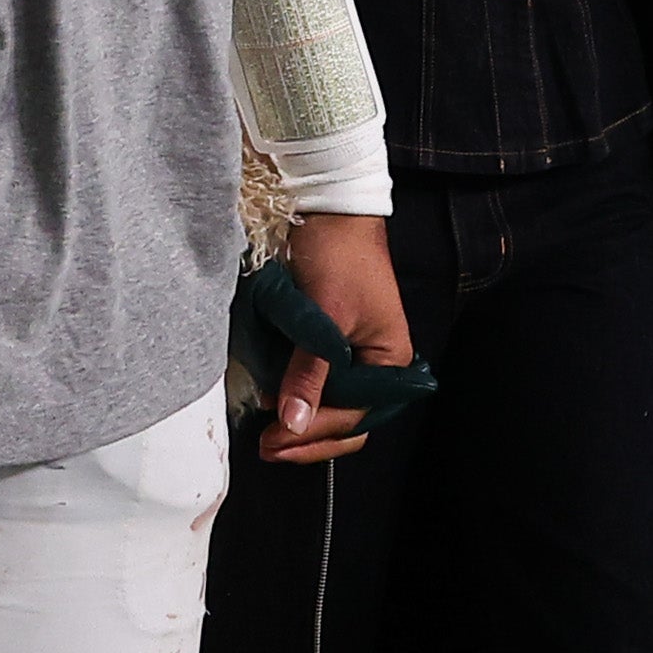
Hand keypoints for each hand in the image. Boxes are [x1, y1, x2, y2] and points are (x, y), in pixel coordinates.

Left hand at [260, 212, 413, 465]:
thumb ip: (309, 372)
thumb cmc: (339, 255)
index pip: (353, 418)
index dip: (314, 435)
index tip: (275, 440)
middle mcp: (376, 365)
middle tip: (266, 446)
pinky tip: (269, 396)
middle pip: (344, 419)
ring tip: (263, 428)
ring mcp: (352, 354)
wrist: (330, 207)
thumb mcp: (324, 317)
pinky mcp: (329, 340)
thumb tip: (292, 422)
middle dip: (306, 437)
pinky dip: (292, 390)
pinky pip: (313, 377)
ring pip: (327, 402)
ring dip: (296, 417)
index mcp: (389, 363)